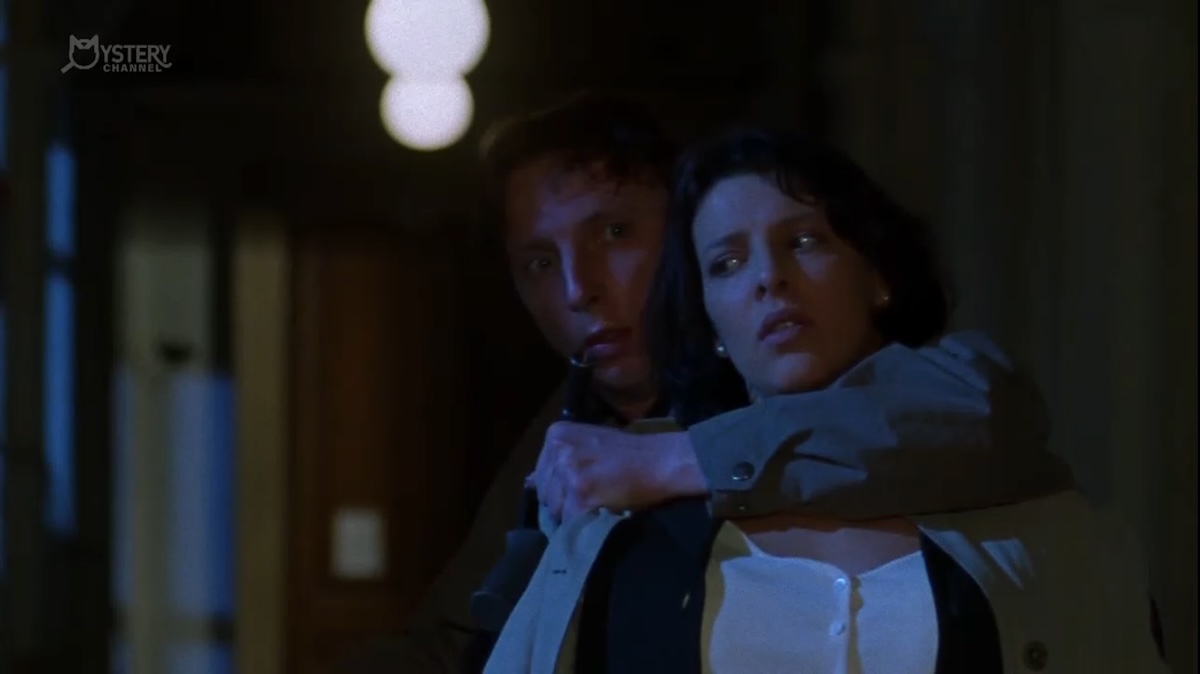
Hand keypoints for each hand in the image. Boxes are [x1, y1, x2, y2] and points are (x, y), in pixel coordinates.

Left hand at [530, 421, 708, 523]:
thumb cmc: (628, 453)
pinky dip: (584, 522)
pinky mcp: (581, 493)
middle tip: (592, 494)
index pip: (540, 473)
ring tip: (598, 501)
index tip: (582, 484)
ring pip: (555, 508)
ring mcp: (568, 471)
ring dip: (574, 512)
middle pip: (544, 491)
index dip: (559, 486)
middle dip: (564, 500)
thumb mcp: (586, 444)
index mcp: (557, 434)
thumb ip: (558, 460)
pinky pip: (571, 520)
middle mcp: (558, 449)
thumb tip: (528, 482)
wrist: (658, 461)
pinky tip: (601, 510)